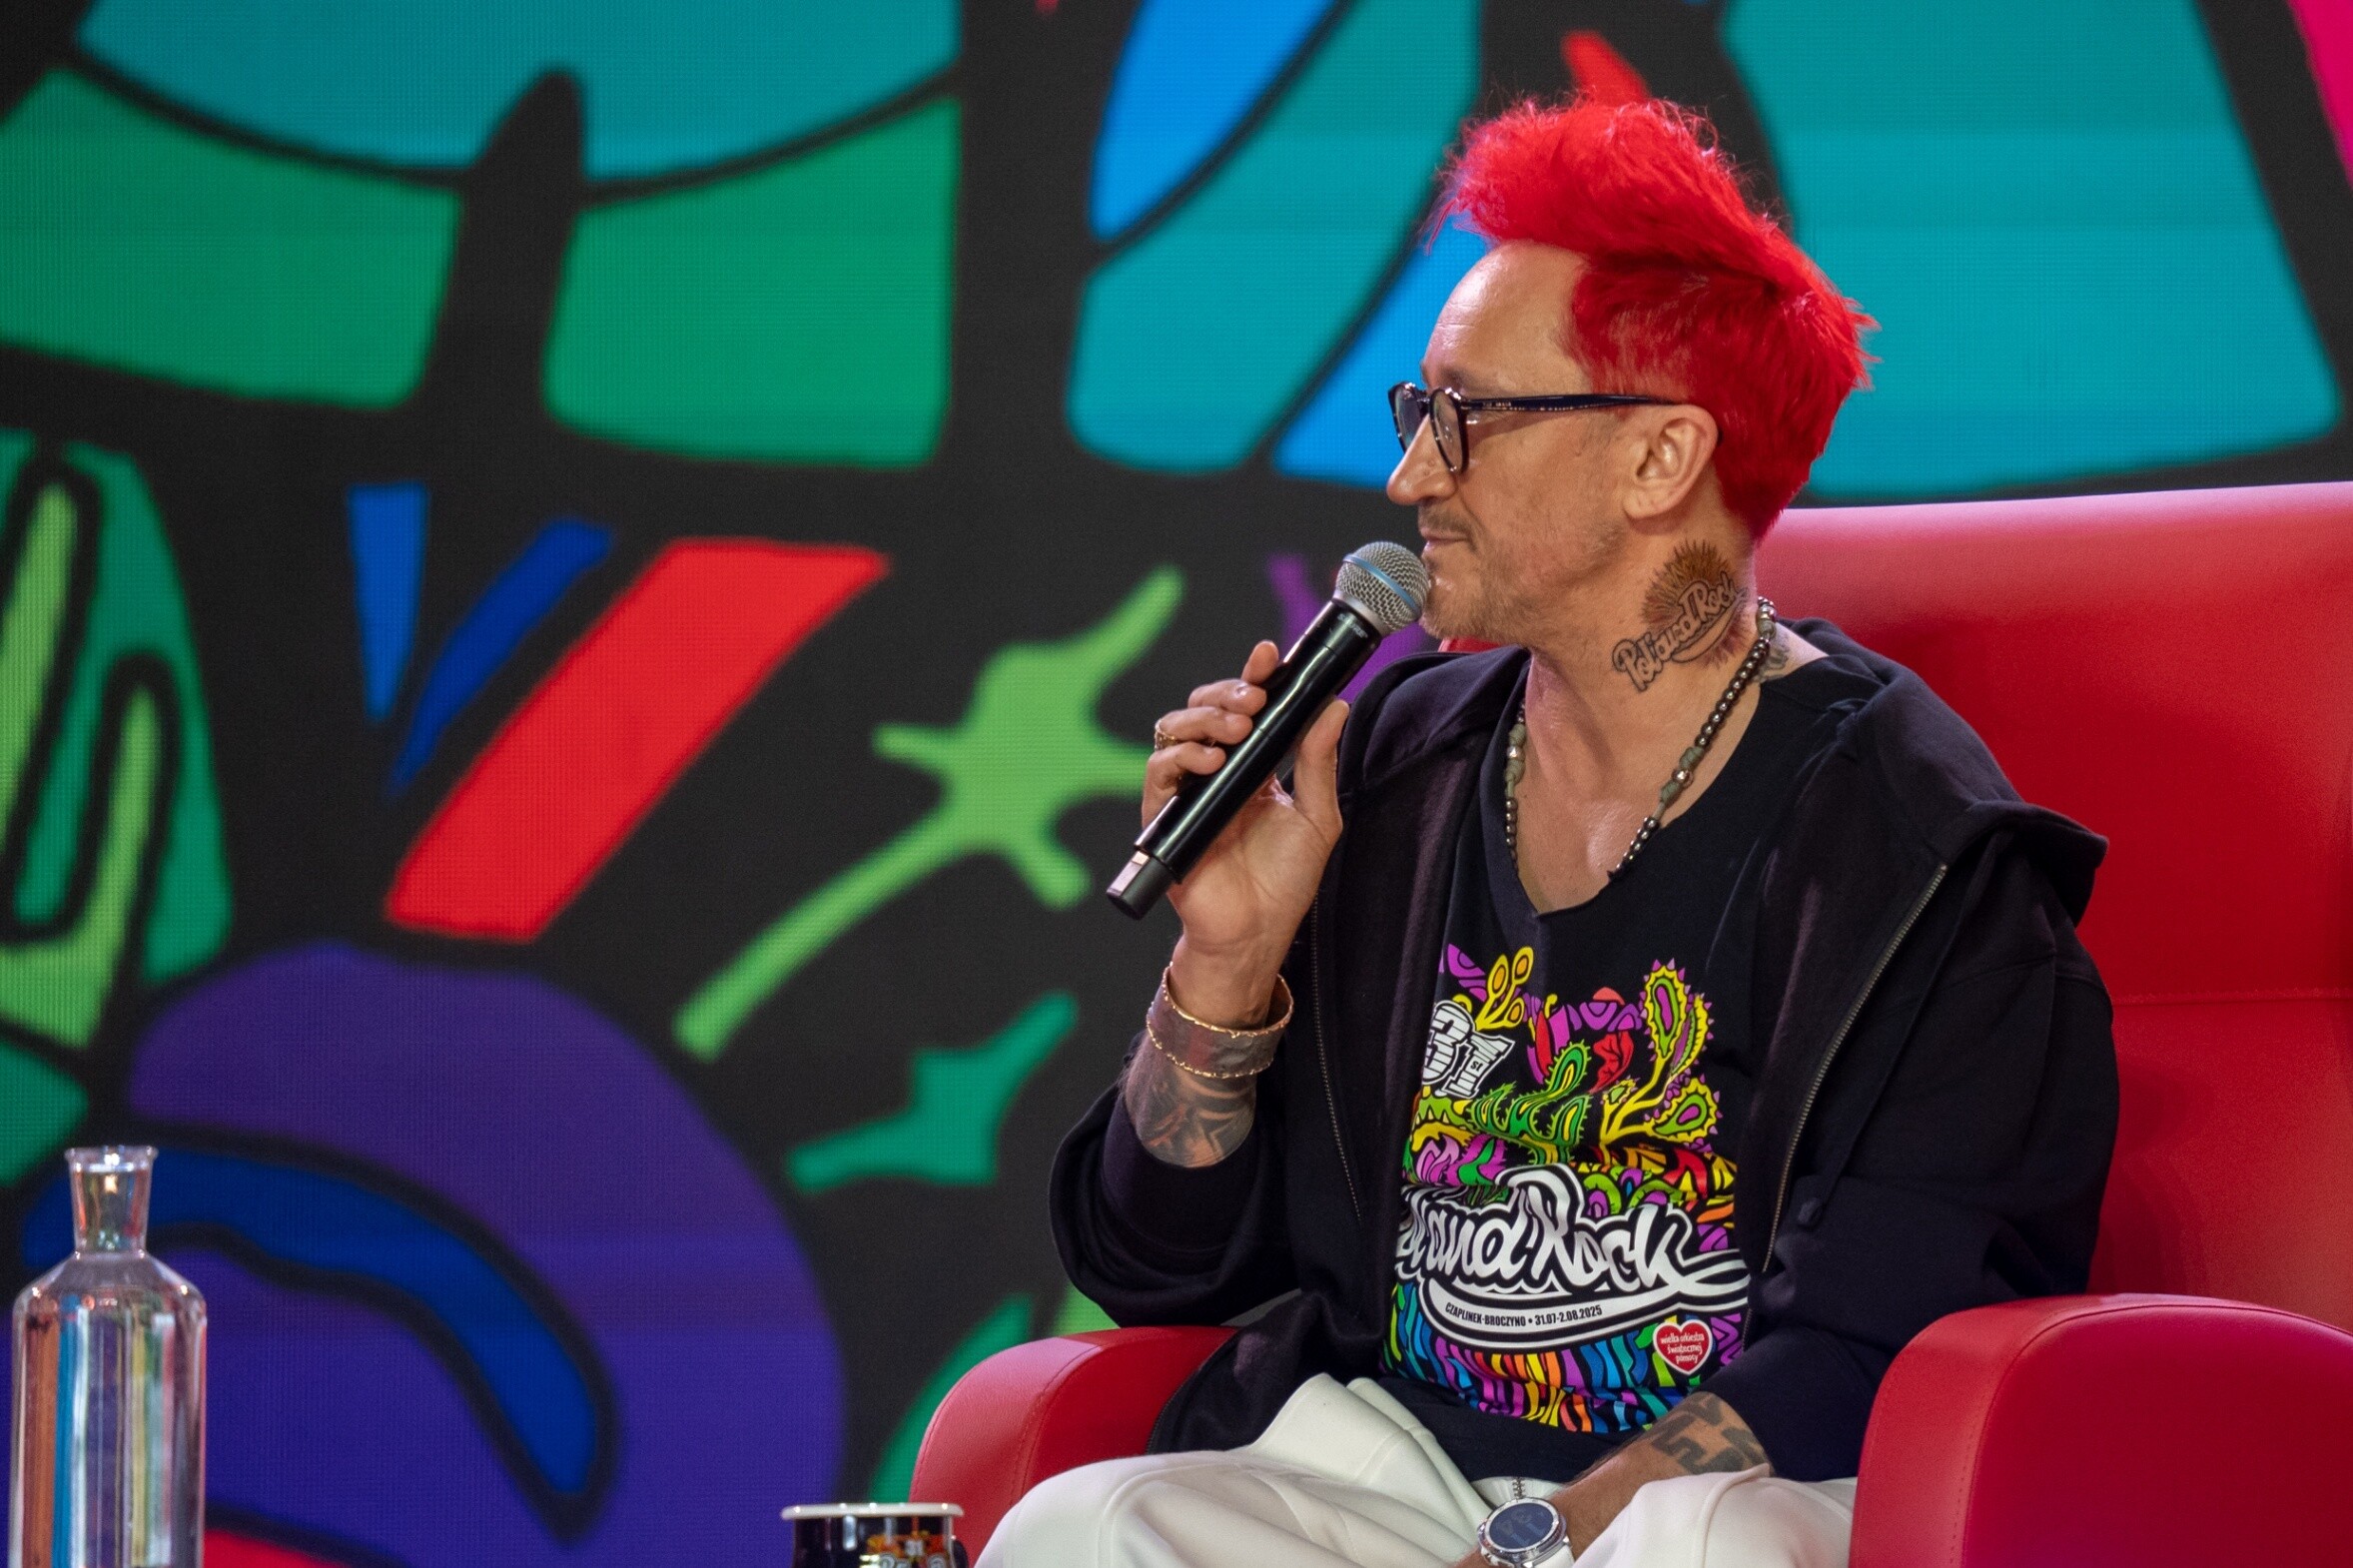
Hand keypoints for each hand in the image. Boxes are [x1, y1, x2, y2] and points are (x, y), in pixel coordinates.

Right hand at [1143, 641, 1346, 1025]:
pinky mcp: (1165, 819)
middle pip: (1203, 710)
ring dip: (1202, 719)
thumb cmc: (1285, 882)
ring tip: (1236, 730)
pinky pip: (1158, 774)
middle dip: (1225, 694)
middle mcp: (1215, 773)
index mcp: (1251, 767)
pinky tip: (1210, 761)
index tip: (1266, 655)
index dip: (1250, 678)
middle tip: (1253, 701)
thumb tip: (1335, 706)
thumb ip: (1319, 762)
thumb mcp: (1318, 816)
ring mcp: (1187, 794)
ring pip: (1174, 732)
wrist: (1258, 934)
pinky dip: (1180, 758)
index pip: (1244, 709)